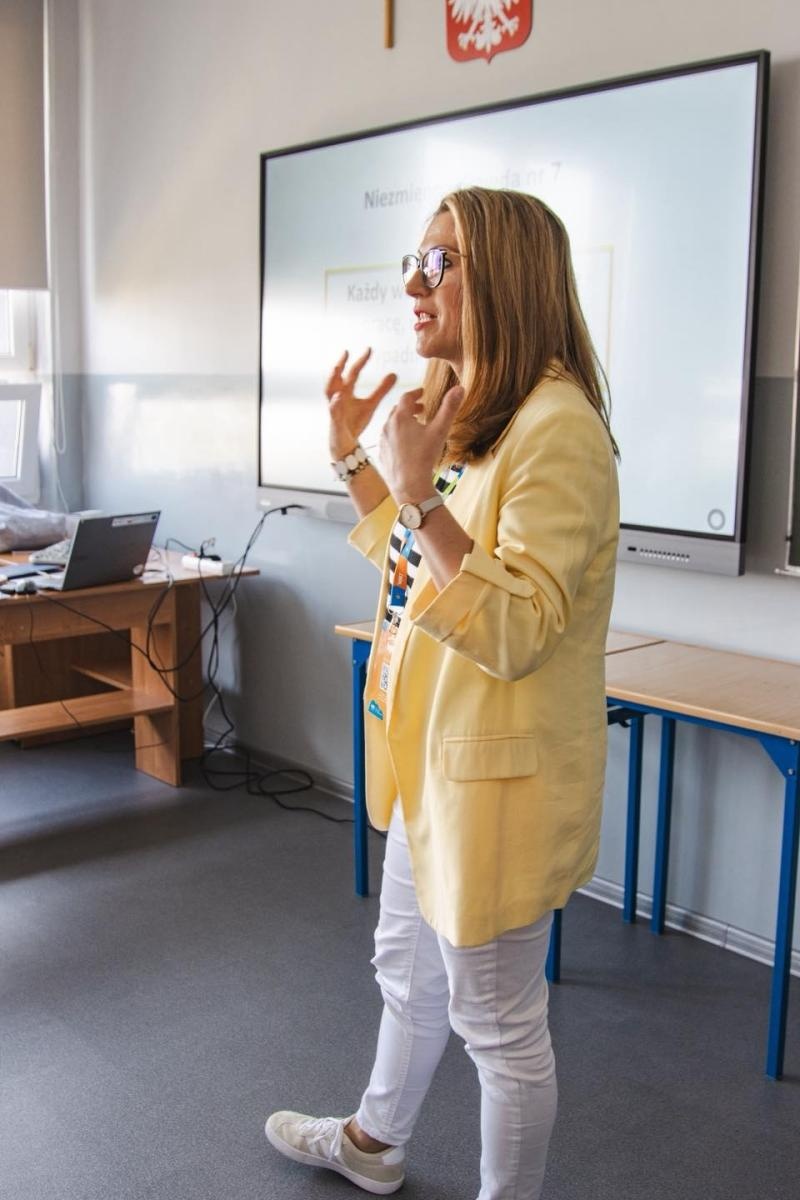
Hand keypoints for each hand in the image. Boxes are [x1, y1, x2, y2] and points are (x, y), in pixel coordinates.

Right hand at [326, 349, 396, 458]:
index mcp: (347, 391)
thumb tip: (393, 374)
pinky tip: (338, 397)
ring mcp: (335, 408)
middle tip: (346, 352)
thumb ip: (381, 389)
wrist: (346, 442)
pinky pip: (333, 411)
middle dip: (340, 364)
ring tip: (336, 368)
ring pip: (328, 391)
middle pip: (336, 377)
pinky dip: (335, 404)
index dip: (361, 361)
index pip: (353, 372)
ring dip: (331, 379)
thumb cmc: (354, 422)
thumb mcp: (371, 404)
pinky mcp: (335, 421)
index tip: (369, 349)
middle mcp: (338, 397)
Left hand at [380, 385, 463, 502]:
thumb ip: (449, 408)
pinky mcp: (382, 454)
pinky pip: (388, 440)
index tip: (423, 393)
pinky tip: (406, 445)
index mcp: (400, 417)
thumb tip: (459, 387)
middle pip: (397, 410)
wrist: (409, 485)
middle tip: (422, 409)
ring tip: (415, 427)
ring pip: (391, 425)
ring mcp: (383, 441)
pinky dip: (397, 436)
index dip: (416, 393)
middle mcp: (387, 426)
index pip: (406, 397)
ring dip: (402, 422)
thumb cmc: (424, 457)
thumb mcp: (440, 430)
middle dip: (410, 407)